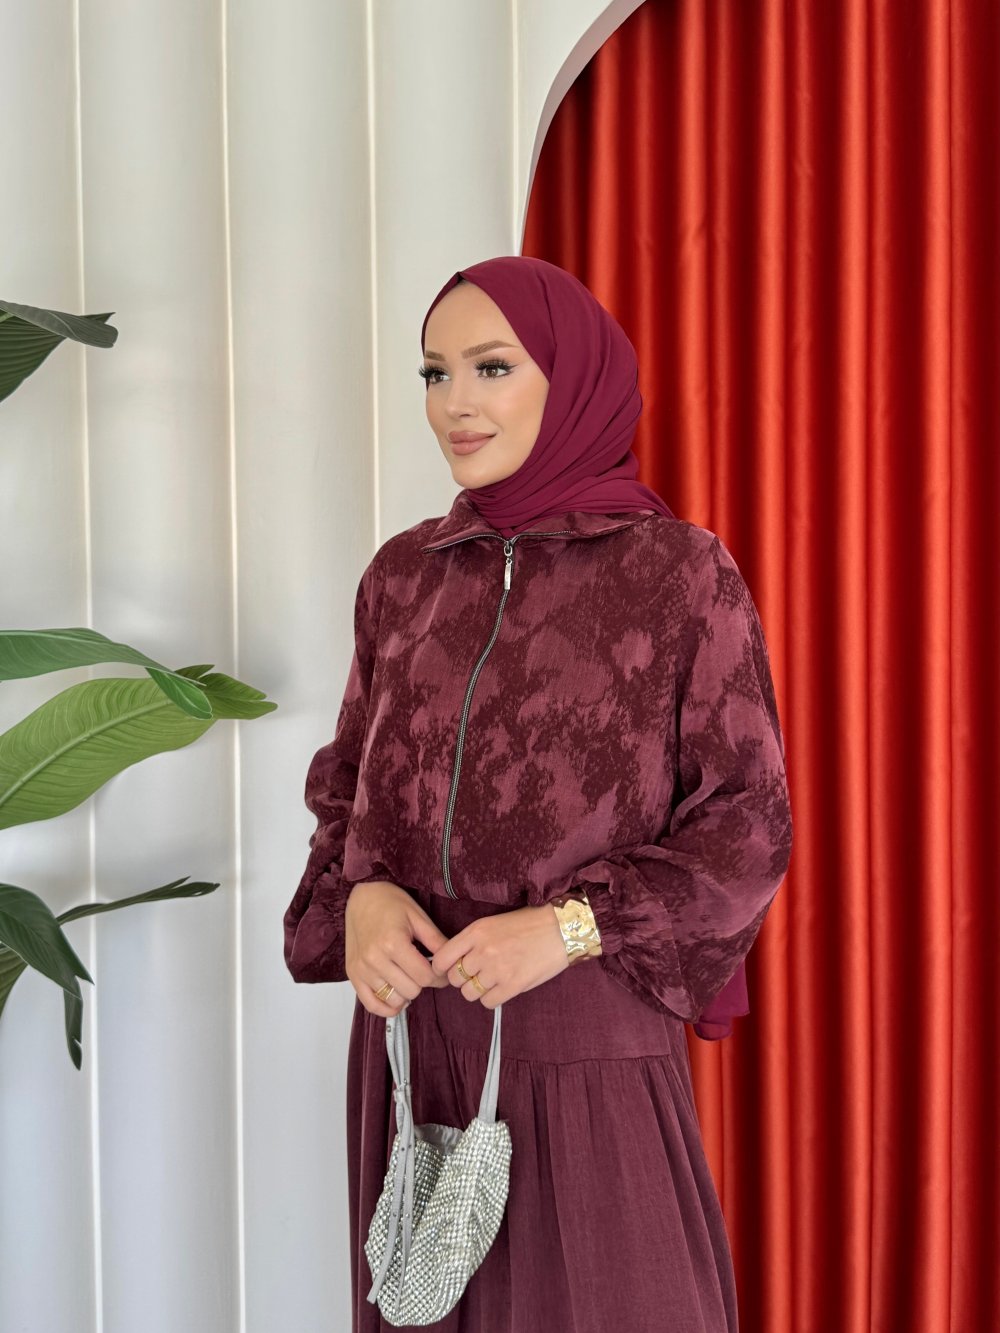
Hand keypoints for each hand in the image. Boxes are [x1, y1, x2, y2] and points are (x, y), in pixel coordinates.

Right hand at [345, 880, 451, 1016]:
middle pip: (411, 990)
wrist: (360, 896)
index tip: (442, 972)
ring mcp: (362, 969)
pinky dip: (387, 1007)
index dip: (440, 978)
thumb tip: (452, 962)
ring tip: (408, 978)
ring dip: (406, 993)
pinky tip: (397, 996)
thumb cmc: (391, 903)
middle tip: (424, 971)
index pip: (425, 977)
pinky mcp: (353, 975)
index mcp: (393, 942)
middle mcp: (375, 959)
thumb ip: (436, 941)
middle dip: (423, 983)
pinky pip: (371, 1005)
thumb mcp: (418, 917)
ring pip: (394, 999)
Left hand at [430, 905, 569, 1008]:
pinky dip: (493, 998)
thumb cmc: (528, 924)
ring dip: (478, 989)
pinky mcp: (512, 985)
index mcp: (475, 932)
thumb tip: (453, 962)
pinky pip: (488, 1002)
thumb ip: (471, 941)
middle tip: (478, 973)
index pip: (441, 959)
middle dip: (463, 978)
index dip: (443, 968)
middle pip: (454, 978)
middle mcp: (482, 951)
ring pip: (469, 993)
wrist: (560, 929)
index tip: (450, 970)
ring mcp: (497, 969)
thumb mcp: (493, 923)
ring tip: (493, 979)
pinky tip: (503, 986)